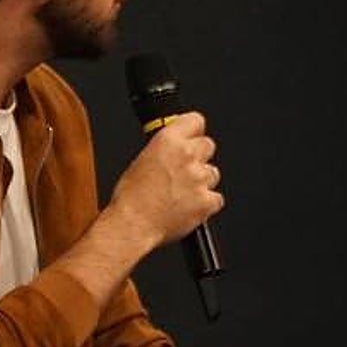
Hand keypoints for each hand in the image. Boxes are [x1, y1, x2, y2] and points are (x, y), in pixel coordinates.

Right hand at [108, 111, 224, 249]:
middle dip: (200, 156)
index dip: (194, 130)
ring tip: (182, 194)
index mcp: (168, 141)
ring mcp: (199, 178)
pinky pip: (216, 198)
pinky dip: (206, 204)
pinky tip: (189, 207)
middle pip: (208, 145)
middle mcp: (187, 155)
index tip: (193, 136)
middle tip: (186, 171)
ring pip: (213, 173)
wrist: (132, 225)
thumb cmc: (130, 199)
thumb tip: (175, 148)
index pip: (196, 120)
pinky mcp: (207, 200)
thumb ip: (165, 149)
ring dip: (202, 181)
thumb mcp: (141, 161)